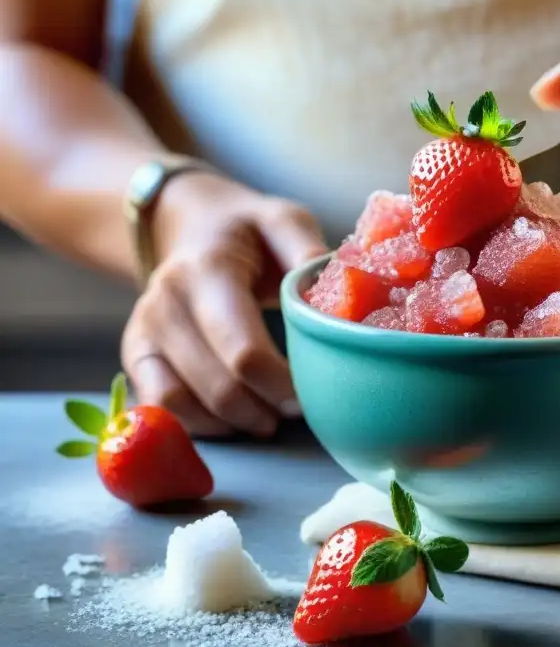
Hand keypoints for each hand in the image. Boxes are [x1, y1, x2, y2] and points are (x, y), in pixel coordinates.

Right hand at [120, 171, 327, 437]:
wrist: (191, 225)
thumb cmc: (249, 232)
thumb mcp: (284, 222)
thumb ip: (308, 252)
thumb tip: (337, 292)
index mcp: (208, 271)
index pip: (244, 352)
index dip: (281, 385)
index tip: (312, 393)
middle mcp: (167, 302)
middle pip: (218, 386)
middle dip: (264, 409)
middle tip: (298, 410)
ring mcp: (144, 330)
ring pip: (183, 403)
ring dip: (232, 422)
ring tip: (269, 416)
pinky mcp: (135, 352)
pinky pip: (158, 406)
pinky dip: (197, 424)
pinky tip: (232, 419)